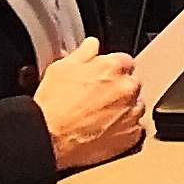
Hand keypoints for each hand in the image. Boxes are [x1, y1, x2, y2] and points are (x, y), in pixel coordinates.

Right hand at [34, 37, 143, 171]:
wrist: (49, 137)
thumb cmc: (52, 105)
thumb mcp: (61, 67)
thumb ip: (84, 52)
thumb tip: (92, 45)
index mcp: (114, 66)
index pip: (124, 61)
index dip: (110, 70)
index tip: (102, 78)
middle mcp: (128, 87)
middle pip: (131, 84)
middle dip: (117, 89)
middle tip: (95, 99)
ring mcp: (132, 112)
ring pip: (135, 106)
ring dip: (122, 109)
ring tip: (98, 117)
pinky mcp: (132, 135)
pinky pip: (135, 128)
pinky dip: (124, 129)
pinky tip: (104, 131)